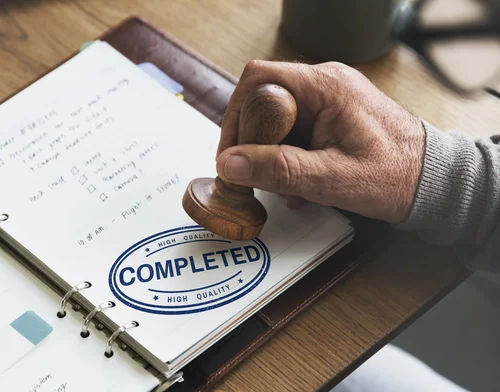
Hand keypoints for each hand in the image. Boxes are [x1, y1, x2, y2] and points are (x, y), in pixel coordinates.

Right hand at [216, 60, 425, 223]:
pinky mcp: (330, 115)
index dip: (236, 116)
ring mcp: (327, 99)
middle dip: (254, 143)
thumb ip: (278, 170)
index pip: (259, 81)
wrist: (432, 181)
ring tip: (287, 187)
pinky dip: (287, 157)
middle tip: (256, 176)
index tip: (231, 154)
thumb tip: (230, 164)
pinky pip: (293, 130)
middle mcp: (325, 84)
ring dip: (271, 155)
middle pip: (263, 101)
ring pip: (275, 120)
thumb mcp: (331, 179)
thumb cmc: (396, 176)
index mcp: (327, 87)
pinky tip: (299, 183)